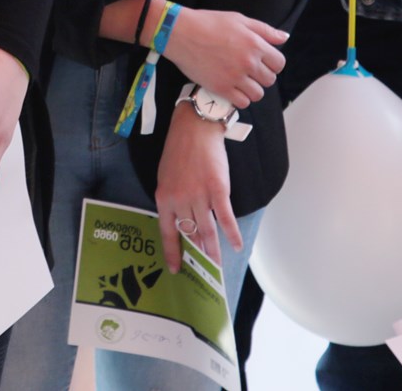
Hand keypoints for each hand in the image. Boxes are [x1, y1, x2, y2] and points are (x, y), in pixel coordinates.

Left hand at [154, 110, 238, 271]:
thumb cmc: (178, 151)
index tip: (176, 269)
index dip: (173, 253)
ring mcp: (199, 196)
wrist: (195, 129)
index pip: (167, 233)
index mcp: (164, 197)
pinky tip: (237, 246)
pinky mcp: (218, 190)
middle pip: (190, 235)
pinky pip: (226, 218)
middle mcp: (180, 200)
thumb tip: (179, 221)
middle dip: (197, 256)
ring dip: (214, 251)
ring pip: (207, 232)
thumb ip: (170, 199)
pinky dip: (232, 235)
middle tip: (203, 273)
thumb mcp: (165, 176)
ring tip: (217, 266)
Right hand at [162, 8, 287, 108]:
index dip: (272, 63)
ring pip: (257, 94)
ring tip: (240, 81)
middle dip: (261, 76)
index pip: (279, 63)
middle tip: (248, 71)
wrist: (180, 33)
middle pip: (269, 80)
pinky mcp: (221, 88)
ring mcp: (235, 77)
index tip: (262, 62)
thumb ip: (264, 30)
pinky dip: (240, 98)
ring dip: (251, 89)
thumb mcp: (239, 19)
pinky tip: (231, 88)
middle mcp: (248, 63)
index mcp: (255, 45)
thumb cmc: (208, 23)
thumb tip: (284, 37)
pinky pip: (242, 102)